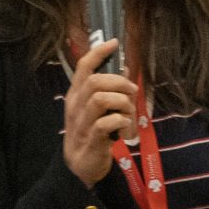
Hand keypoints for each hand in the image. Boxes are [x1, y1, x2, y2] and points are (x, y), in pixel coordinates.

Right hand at [61, 38, 136, 184]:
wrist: (79, 165)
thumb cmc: (91, 132)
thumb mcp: (95, 109)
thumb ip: (107, 90)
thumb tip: (125, 70)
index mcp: (76, 94)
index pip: (84, 66)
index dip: (99, 52)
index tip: (114, 43)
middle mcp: (76, 105)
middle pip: (96, 81)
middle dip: (120, 83)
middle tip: (132, 92)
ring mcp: (82, 123)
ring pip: (101, 99)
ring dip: (122, 103)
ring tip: (128, 113)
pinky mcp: (92, 139)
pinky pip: (106, 123)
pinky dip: (122, 122)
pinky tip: (125, 128)